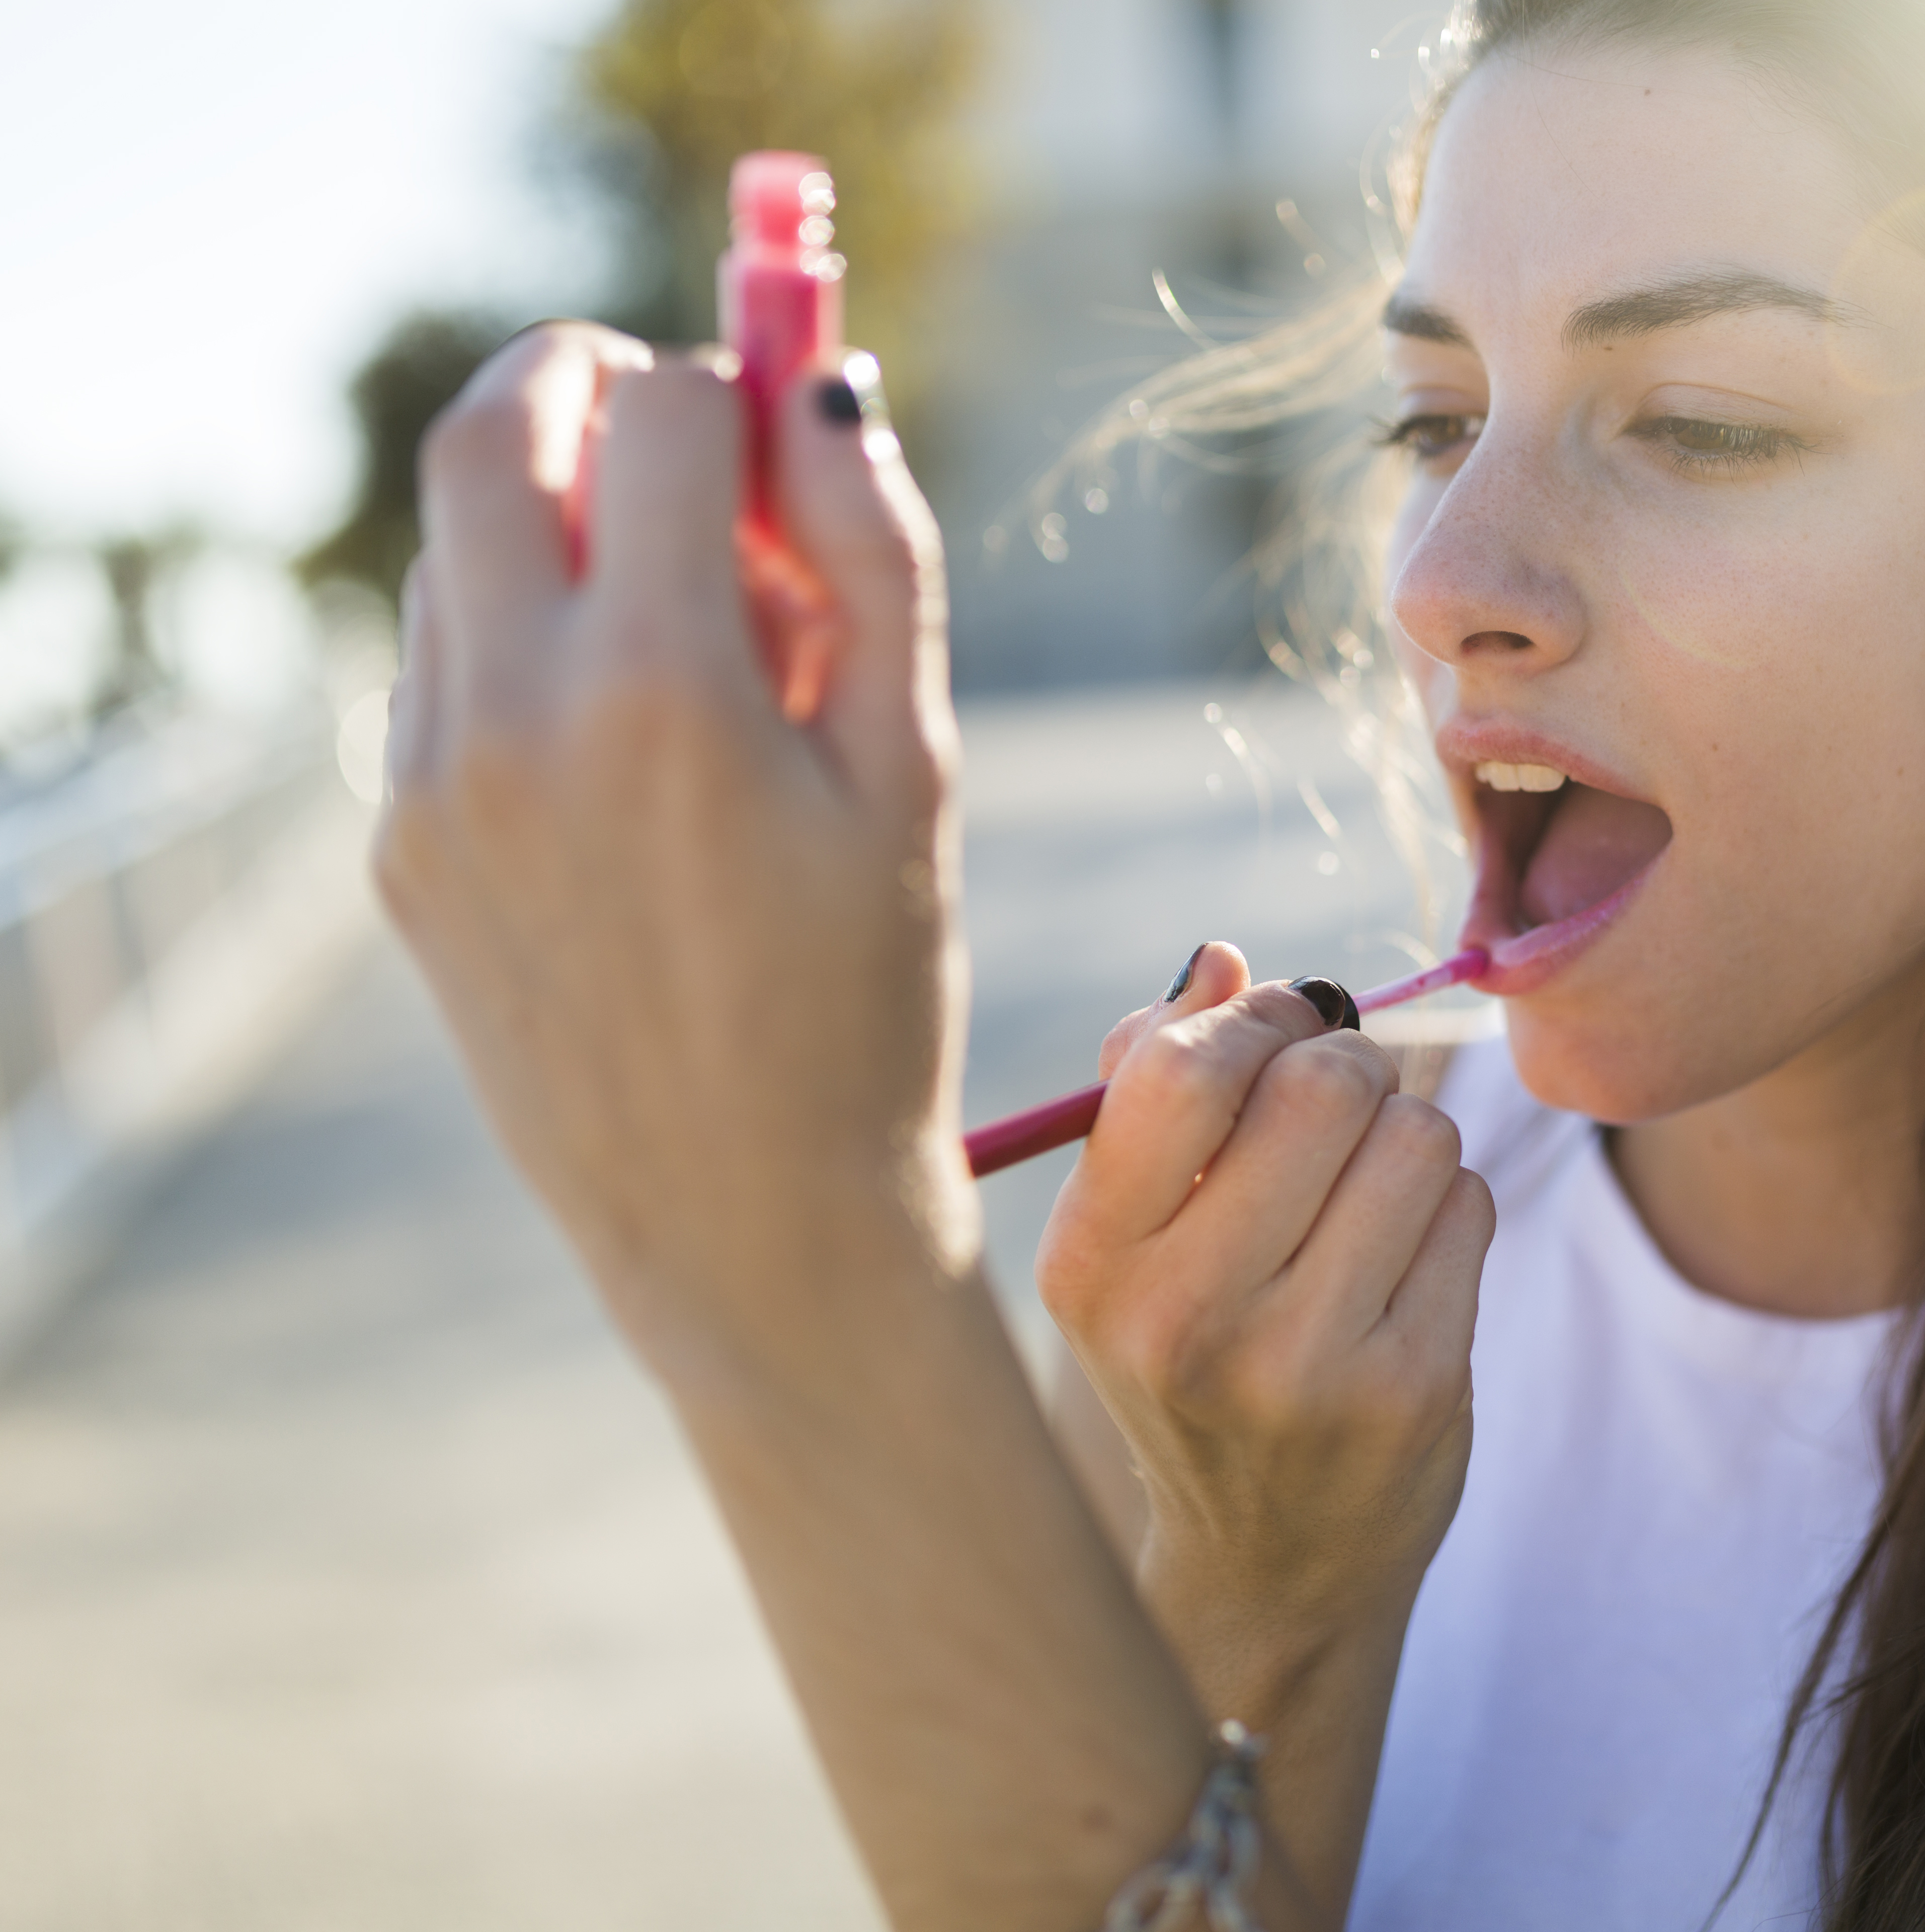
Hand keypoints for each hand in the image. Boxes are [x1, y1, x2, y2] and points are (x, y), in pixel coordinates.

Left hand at [378, 322, 968, 1395]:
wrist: (754, 1221)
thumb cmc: (870, 998)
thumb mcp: (917, 772)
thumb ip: (875, 559)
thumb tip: (822, 390)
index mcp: (662, 692)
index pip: (663, 412)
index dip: (738, 388)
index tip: (785, 432)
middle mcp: (512, 719)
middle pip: (487, 431)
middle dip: (583, 383)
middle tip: (674, 424)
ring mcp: (431, 789)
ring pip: (456, 550)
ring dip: (557, 522)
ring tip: (686, 634)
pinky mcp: (401, 851)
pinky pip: (440, 671)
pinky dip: (522, 637)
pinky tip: (627, 741)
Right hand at [1040, 943, 1491, 1908]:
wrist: (1272, 1564)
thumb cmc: (1194, 1356)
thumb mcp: (1129, 1243)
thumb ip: (1154, 1084)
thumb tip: (1223, 960)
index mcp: (1092, 1264)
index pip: (1184, 1067)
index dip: (1256, 1018)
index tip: (1275, 1034)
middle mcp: (1184, 1318)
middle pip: (1324, 1084)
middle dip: (1348, 1068)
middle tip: (1339, 1107)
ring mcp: (1303, 1364)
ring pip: (1416, 1136)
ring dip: (1408, 1140)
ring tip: (1368, 1200)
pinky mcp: (1411, 1389)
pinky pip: (1469, 1207)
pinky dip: (1450, 1210)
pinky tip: (1404, 1267)